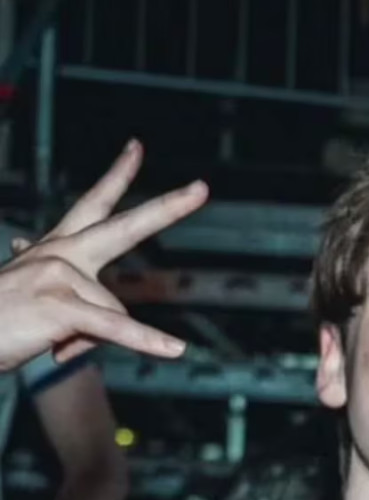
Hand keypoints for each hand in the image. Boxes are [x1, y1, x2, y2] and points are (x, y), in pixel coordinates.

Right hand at [0, 140, 207, 371]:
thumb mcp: (36, 311)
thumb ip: (68, 314)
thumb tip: (74, 343)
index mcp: (54, 250)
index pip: (90, 205)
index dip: (116, 177)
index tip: (136, 149)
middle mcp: (60, 255)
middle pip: (124, 227)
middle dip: (167, 208)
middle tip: (202, 189)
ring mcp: (60, 276)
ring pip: (111, 317)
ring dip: (84, 342)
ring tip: (45, 342)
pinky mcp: (62, 306)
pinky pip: (115, 329)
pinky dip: (146, 342)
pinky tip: (175, 350)